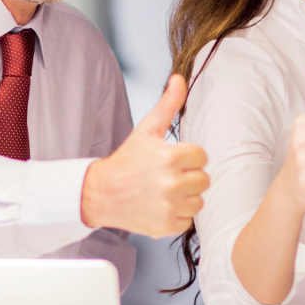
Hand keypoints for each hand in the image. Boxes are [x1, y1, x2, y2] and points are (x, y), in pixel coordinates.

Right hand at [81, 74, 209, 237]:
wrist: (101, 193)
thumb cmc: (126, 160)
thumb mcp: (146, 129)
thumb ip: (167, 104)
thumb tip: (179, 79)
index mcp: (170, 157)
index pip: (202, 156)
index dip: (188, 157)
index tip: (171, 159)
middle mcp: (171, 183)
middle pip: (203, 180)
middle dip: (188, 177)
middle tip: (166, 175)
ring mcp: (169, 206)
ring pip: (198, 201)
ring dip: (185, 197)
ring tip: (163, 191)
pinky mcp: (166, 226)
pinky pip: (187, 220)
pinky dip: (176, 215)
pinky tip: (160, 206)